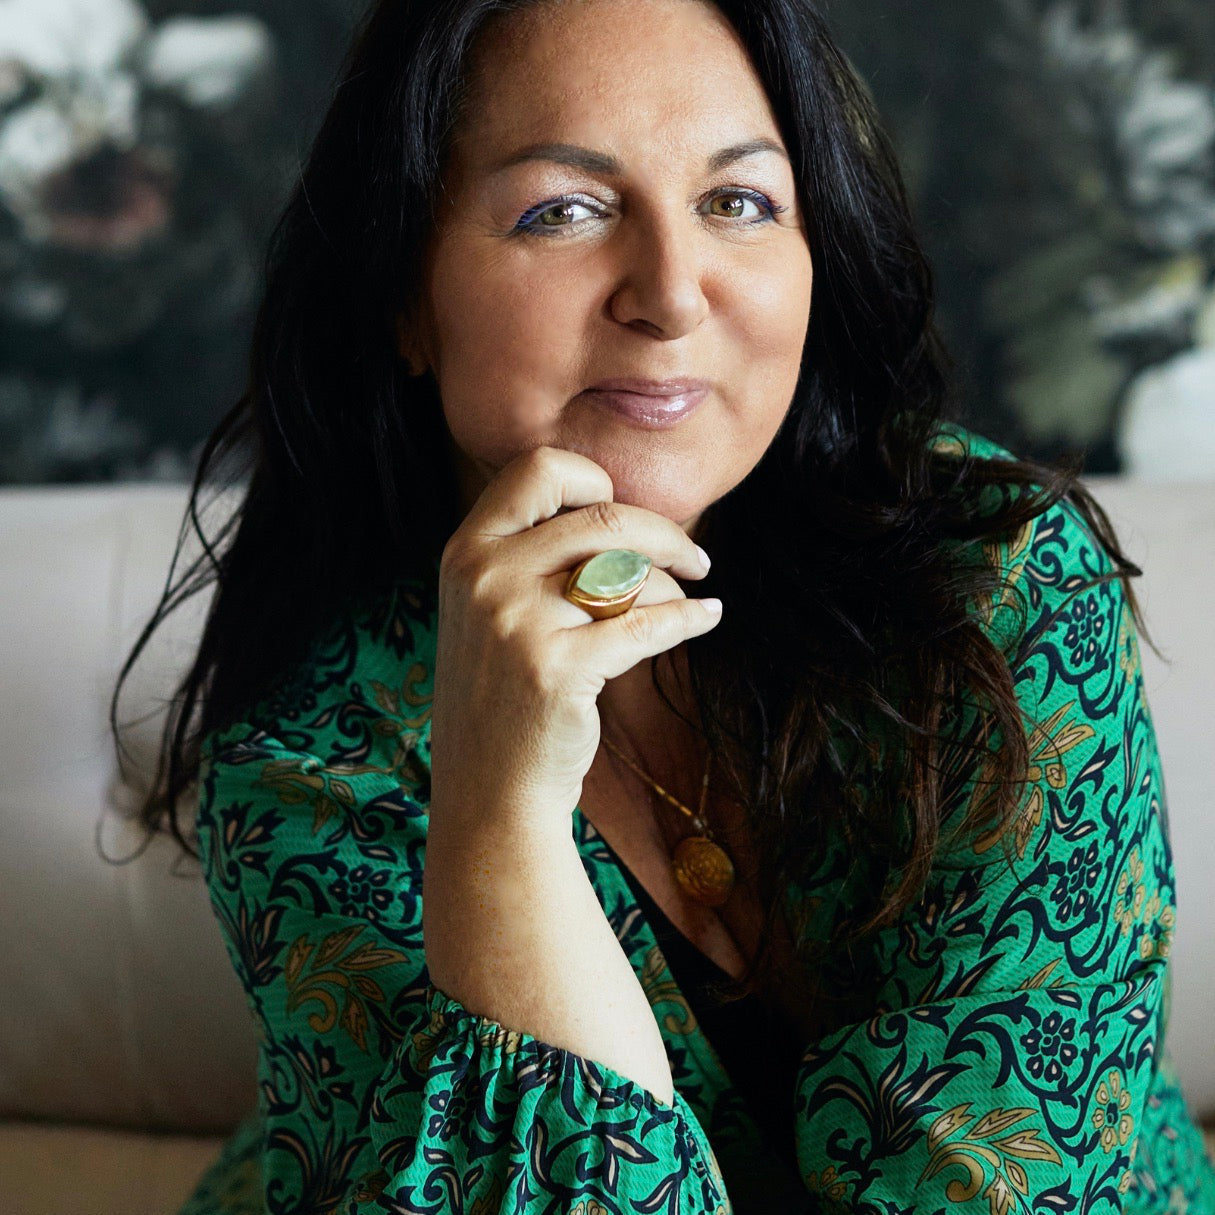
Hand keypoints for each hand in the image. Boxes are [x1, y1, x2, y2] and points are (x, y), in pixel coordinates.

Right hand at [428, 445, 719, 838]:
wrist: (489, 791)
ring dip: (674, 585)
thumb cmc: (503, 697)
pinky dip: (689, 619)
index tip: (625, 512)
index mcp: (466, 551)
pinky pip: (647, 625)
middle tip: (696, 558)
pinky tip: (708, 618)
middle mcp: (485, 576)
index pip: (539, 470)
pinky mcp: (557, 670)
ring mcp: (516, 623)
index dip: (594, 481)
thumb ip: (529, 556)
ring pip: (629, 572)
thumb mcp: (487, 611)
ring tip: (687, 603)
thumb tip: (624, 515)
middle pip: (603, 519)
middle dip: (665, 534)